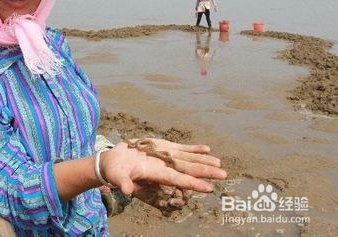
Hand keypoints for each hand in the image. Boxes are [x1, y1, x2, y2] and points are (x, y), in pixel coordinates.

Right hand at [100, 140, 225, 195]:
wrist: (114, 160)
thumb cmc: (114, 170)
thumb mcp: (116, 176)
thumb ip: (122, 182)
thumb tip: (126, 190)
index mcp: (155, 174)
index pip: (177, 179)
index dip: (192, 183)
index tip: (208, 188)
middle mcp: (164, 166)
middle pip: (188, 169)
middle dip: (205, 172)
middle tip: (223, 175)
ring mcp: (165, 156)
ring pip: (188, 159)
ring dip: (203, 161)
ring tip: (219, 163)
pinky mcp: (163, 147)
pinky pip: (182, 149)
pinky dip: (194, 149)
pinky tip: (206, 149)